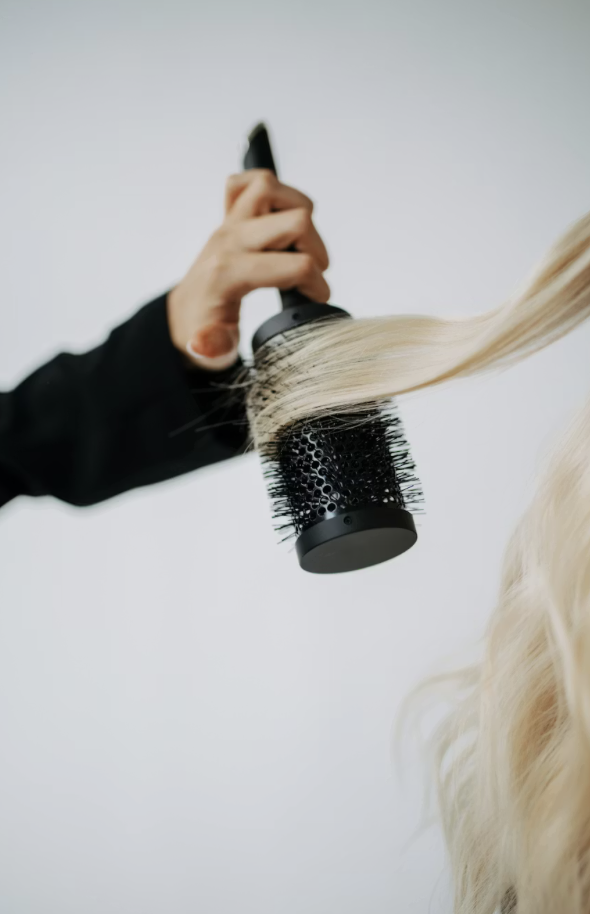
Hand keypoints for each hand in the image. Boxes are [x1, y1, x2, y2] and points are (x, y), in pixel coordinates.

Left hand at [167, 168, 330, 369]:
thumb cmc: (202, 330)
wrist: (184, 315)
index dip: (317, 284)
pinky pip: (248, 182)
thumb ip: (212, 348)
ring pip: (271, 188)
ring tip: (301, 244)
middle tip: (313, 274)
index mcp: (229, 273)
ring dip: (298, 212)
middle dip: (317, 249)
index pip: (294, 265)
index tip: (316, 299)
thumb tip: (203, 345)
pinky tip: (277, 219)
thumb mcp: (209, 352)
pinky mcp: (229, 216)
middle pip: (295, 220)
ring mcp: (229, 224)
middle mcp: (229, 240)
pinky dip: (269, 191)